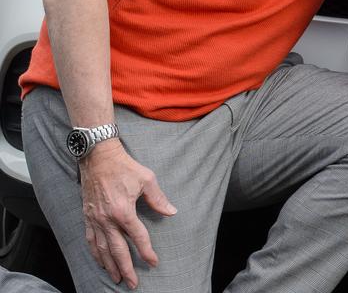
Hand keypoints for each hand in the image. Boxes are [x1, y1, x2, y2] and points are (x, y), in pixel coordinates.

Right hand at [78, 139, 176, 288]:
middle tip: (133, 283)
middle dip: (126, 268)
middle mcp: (107, 219)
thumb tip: (171, 212)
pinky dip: (95, 254)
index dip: (146, 251)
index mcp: (123, 211)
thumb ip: (158, 199)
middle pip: (117, 250)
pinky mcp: (87, 216)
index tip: (153, 262)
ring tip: (117, 278)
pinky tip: (100, 261)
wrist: (98, 157)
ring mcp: (95, 219)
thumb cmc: (124, 167)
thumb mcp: (147, 179)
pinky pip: (90, 240)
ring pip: (102, 249)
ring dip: (109, 265)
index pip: (137, 237)